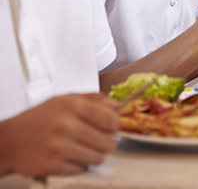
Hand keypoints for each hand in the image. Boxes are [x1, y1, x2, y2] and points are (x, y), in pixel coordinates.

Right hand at [0, 94, 117, 176]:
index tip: (111, 128)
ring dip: (94, 155)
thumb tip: (116, 105)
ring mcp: (59, 147)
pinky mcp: (52, 166)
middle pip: (108, 142)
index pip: (111, 120)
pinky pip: (81, 169)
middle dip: (106, 143)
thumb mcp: (64, 99)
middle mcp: (66, 125)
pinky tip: (69, 156)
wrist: (10, 140)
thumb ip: (93, 99)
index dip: (115, 126)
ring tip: (83, 149)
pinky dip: (78, 165)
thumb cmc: (39, 118)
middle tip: (98, 141)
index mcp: (72, 106)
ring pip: (97, 158)